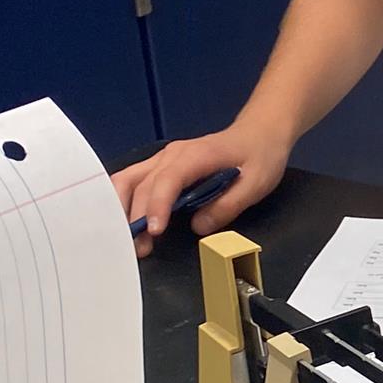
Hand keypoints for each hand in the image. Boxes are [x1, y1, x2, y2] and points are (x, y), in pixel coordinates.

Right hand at [112, 123, 289, 257]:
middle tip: (138, 248)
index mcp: (196, 156)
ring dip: (122, 209)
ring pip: (128, 179)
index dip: (158, 206)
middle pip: (141, 183)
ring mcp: (163, 159)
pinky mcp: (161, 166)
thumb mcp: (255, 184)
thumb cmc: (259, 156)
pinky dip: (125, 201)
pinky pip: (134, 181)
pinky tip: (127, 222)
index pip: (167, 180)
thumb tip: (199, 227)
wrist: (258, 134)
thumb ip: (228, 206)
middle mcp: (172, 155)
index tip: (155, 232)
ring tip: (130, 240)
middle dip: (135, 217)